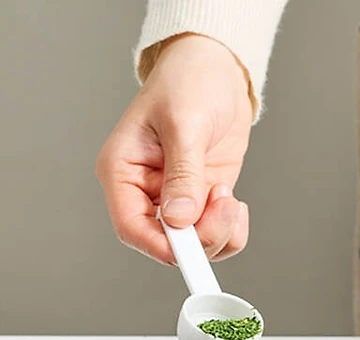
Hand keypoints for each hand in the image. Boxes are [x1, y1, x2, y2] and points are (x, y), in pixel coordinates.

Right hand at [96, 33, 252, 263]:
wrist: (217, 70)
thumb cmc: (188, 82)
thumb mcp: (183, 124)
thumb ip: (183, 175)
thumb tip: (180, 218)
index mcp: (123, 172)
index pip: (131, 227)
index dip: (160, 246)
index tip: (190, 249)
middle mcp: (147, 191)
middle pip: (166, 242)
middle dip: (199, 237)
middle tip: (223, 207)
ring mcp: (177, 199)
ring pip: (195, 244)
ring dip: (219, 232)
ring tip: (227, 196)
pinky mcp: (203, 200)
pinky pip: (215, 233)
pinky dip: (231, 230)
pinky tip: (235, 204)